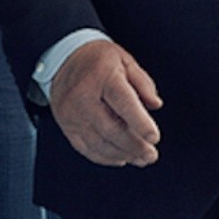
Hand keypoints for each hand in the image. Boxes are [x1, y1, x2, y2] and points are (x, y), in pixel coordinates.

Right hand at [48, 40, 163, 167]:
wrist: (63, 61)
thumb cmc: (98, 60)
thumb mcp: (125, 60)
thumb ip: (143, 83)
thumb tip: (156, 105)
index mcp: (102, 76)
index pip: (123, 103)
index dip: (140, 123)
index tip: (155, 137)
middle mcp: (83, 97)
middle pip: (111, 128)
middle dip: (134, 145)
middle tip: (151, 155)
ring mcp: (72, 114)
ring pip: (98, 142)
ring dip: (122, 154)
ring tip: (140, 158)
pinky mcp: (66, 126)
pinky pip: (85, 147)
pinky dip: (104, 157)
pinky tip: (121, 158)